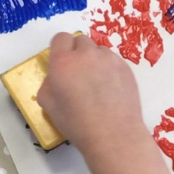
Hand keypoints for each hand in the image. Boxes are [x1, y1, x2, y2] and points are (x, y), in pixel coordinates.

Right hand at [37, 33, 173, 173]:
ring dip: (95, 61)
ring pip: (99, 51)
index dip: (60, 49)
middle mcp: (86, 55)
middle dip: (77, 54)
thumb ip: (47, 84)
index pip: (60, 38)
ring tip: (97, 84)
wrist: (113, 135)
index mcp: (63, 62)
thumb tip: (55, 77)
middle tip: (79, 75)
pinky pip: (114, 61)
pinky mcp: (126, 67)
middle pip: (80, 41)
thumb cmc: (78, 124)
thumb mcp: (49, 107)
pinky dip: (110, 69)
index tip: (62, 63)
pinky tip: (110, 90)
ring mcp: (109, 59)